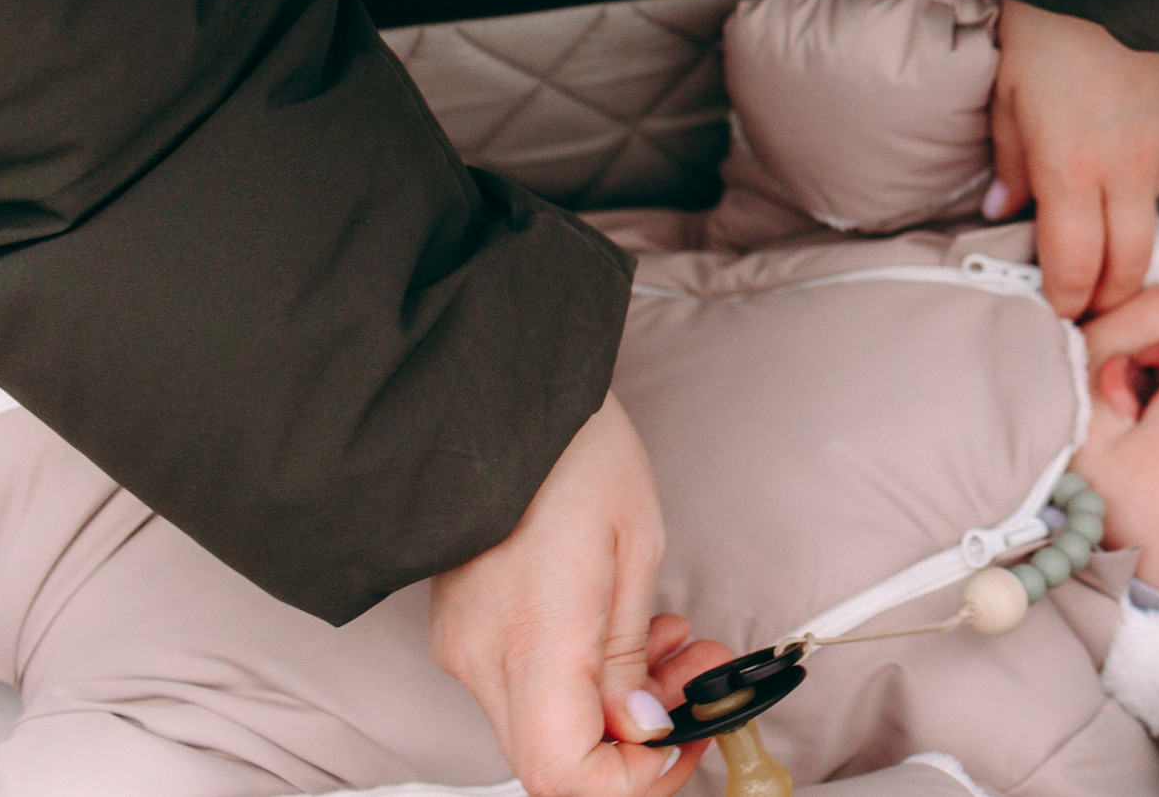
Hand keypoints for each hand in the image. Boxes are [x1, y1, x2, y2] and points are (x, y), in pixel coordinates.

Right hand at [430, 395, 709, 796]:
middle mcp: (481, 655)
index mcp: (534, 633)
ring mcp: (462, 646)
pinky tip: (623, 631)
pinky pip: (525, 689)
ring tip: (674, 641)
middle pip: (556, 758)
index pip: (564, 773)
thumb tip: (641, 733)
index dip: (633, 781)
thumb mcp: (634, 546)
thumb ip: (632, 654)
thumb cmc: (574, 451)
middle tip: (698, 680)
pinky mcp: (459, 632)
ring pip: (545, 727)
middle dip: (640, 737)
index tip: (685, 740)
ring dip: (618, 705)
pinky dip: (582, 680)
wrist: (499, 399)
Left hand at [988, 0, 1158, 317]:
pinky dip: (1144, 165)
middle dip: (1108, 291)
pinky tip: (1122, 134)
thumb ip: (1009, 156)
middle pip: (1131, 263)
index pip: (1077, 268)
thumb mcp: (1006, 86)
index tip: (1056, 309)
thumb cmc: (1049, 15)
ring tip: (1096, 203)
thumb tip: (1002, 207)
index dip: (1067, 300)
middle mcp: (1129, 167)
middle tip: (1087, 296)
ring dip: (1125, 221)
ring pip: (1150, 208)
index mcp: (1072, 168)